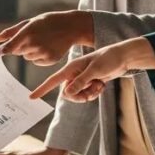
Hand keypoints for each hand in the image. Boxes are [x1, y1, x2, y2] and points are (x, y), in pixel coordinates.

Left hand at [0, 11, 93, 65]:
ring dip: (30, 51)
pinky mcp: (49, 60)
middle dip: (21, 45)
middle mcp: (34, 44)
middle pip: (17, 51)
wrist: (71, 27)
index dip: (1, 51)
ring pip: (26, 57)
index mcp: (27, 32)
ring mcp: (42, 53)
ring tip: (43, 40)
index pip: (10, 47)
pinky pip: (36, 62)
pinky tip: (48, 47)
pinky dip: (39, 56)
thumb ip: (10, 32)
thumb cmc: (47, 22)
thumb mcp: (29, 22)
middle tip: (33, 36)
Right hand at [29, 38, 150, 101]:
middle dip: (80, 96)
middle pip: (68, 93)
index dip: (42, 89)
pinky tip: (102, 85)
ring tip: (99, 85)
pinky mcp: (90, 82)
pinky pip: (87, 94)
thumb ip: (80, 82)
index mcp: (71, 68)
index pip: (53, 80)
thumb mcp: (95, 71)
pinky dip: (94, 92)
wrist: (122, 57)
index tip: (31, 97)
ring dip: (89, 94)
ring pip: (78, 95)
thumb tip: (66, 93)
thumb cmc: (108, 59)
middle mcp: (74, 74)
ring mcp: (82, 78)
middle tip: (93, 89)